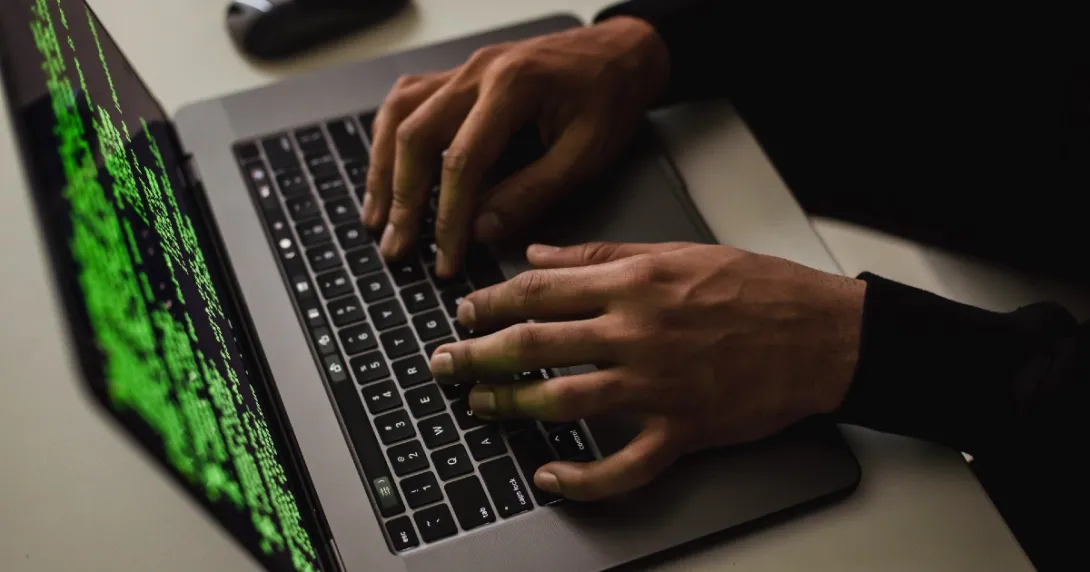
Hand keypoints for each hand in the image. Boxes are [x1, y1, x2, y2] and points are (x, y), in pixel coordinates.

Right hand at [363, 17, 669, 276]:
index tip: (445, 257)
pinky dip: (390, 138)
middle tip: (397, 247)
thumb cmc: (610, 96)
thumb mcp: (587, 153)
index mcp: (513, 86)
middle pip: (415, 135)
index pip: (462, 160)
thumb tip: (482, 230)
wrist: (620, 53)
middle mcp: (477, 72)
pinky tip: (385, 169)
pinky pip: (408, 102)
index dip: (449, 217)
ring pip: (399, 115)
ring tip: (377, 218)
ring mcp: (463, 70)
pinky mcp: (459, 77)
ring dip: (382, 169)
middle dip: (403, 199)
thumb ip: (534, 192)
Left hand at [428, 242, 865, 500]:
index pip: (540, 290)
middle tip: (444, 363)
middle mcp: (638, 331)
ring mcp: (658, 385)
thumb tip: (539, 254)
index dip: (489, 302)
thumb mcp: (676, 251)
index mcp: (634, 282)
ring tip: (479, 407)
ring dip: (512, 407)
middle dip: (478, 355)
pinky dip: (582, 479)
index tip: (463, 312)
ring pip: (564, 402)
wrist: (822, 334)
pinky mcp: (682, 430)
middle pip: (535, 345)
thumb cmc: (756, 288)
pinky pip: (623, 466)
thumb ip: (600, 253)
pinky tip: (550, 478)